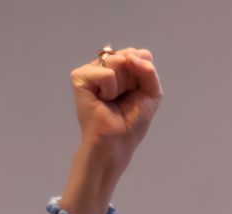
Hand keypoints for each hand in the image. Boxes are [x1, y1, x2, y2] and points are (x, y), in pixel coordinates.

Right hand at [70, 47, 161, 170]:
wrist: (117, 140)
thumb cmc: (132, 121)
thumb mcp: (151, 93)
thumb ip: (149, 71)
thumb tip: (130, 55)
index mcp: (121, 66)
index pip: (141, 54)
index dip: (144, 76)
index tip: (136, 93)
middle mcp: (105, 64)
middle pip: (130, 55)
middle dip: (133, 81)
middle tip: (123, 98)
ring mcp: (92, 69)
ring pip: (118, 61)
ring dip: (122, 86)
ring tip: (112, 99)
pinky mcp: (80, 76)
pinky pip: (107, 73)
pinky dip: (110, 90)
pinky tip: (102, 99)